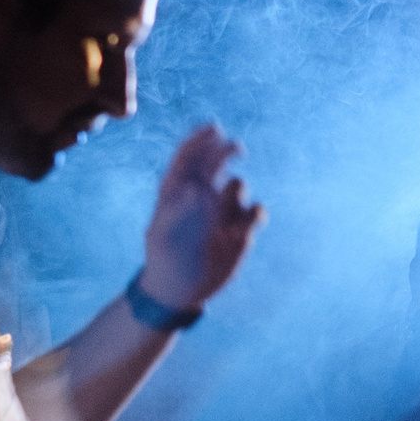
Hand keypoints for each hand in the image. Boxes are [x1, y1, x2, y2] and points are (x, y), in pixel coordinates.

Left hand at [138, 124, 265, 312]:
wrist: (177, 291)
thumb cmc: (164, 262)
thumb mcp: (165, 236)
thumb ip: (180, 210)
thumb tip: (199, 187)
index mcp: (176, 190)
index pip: (189, 155)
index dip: (201, 138)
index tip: (214, 129)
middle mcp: (201, 195)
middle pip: (216, 161)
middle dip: (226, 150)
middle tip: (236, 148)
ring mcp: (222, 211)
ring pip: (238, 186)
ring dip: (235, 195)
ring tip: (222, 222)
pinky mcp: (239, 230)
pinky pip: (256, 212)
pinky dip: (254, 215)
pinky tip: (242, 230)